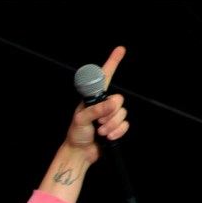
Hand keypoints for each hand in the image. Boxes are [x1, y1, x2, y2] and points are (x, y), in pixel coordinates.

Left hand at [66, 46, 129, 160]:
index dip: (112, 63)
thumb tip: (112, 103)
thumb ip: (96, 110)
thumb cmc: (76, 134)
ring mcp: (110, 115)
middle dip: (110, 114)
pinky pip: (125, 124)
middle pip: (119, 100)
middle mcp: (103, 104)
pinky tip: (108, 136)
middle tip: (98, 123)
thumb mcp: (81, 120)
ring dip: (112, 124)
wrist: (80, 152)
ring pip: (122, 113)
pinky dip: (118, 131)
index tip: (120, 50)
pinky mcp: (116, 126)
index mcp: (93, 98)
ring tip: (100, 132)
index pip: (104, 78)